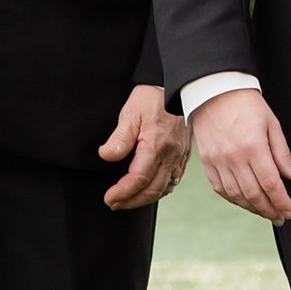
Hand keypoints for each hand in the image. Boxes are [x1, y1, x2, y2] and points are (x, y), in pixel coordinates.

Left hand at [100, 82, 191, 211]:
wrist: (178, 85)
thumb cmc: (154, 96)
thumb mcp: (131, 113)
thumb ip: (119, 138)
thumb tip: (106, 156)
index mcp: (156, 146)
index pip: (138, 179)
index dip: (122, 193)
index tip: (109, 198)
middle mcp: (171, 155)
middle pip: (152, 190)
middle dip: (131, 202)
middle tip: (114, 204)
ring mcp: (179, 156)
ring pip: (165, 188)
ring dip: (145, 198)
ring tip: (128, 200)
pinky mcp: (184, 154)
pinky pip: (174, 180)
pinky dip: (161, 190)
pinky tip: (150, 189)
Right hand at [192, 86, 290, 224]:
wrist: (214, 91)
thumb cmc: (246, 104)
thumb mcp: (272, 123)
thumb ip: (282, 153)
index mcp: (253, 147)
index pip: (271, 184)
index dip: (282, 202)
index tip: (289, 212)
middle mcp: (234, 158)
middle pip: (254, 195)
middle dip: (270, 210)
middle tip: (280, 217)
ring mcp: (218, 161)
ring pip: (237, 196)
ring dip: (253, 208)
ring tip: (265, 212)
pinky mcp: (207, 162)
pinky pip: (221, 189)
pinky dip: (234, 199)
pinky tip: (245, 202)